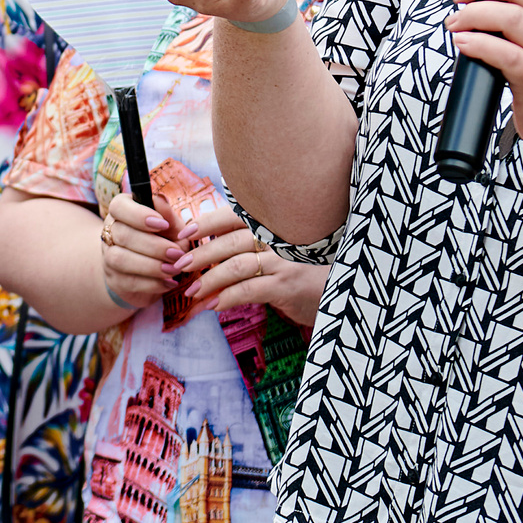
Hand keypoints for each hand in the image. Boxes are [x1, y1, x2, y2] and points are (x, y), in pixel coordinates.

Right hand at [96, 190, 188, 313]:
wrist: (150, 270)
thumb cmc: (164, 240)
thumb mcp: (171, 227)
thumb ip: (168, 216)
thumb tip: (161, 201)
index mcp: (122, 211)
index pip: (119, 207)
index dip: (139, 215)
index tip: (163, 224)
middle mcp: (110, 231)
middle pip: (122, 235)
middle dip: (153, 246)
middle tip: (177, 253)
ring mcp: (108, 257)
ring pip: (120, 259)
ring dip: (151, 266)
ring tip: (174, 269)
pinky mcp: (114, 280)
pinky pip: (128, 281)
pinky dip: (153, 283)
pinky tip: (169, 282)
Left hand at [183, 216, 325, 330]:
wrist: (342, 289)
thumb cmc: (305, 267)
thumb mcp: (280, 248)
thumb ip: (252, 242)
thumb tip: (210, 244)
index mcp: (272, 224)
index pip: (233, 216)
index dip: (206, 223)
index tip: (183, 234)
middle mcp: (277, 238)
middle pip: (230, 241)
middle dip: (200, 254)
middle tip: (179, 266)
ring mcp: (283, 260)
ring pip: (236, 265)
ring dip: (210, 279)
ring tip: (192, 291)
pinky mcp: (287, 285)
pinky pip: (250, 289)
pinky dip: (228, 297)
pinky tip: (214, 305)